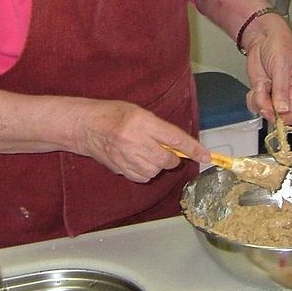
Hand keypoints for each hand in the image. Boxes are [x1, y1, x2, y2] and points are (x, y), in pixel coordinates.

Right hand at [74, 99, 210, 182]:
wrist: (86, 126)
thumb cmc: (114, 114)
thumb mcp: (140, 112)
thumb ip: (159, 128)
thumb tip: (179, 145)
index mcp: (142, 122)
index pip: (175, 139)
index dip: (193, 149)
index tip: (206, 156)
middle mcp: (135, 141)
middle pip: (166, 159)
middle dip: (172, 158)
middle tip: (167, 151)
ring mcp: (126, 157)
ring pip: (155, 171)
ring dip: (158, 165)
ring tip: (147, 152)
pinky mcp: (120, 169)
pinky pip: (142, 177)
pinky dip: (146, 172)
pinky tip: (138, 160)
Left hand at [243, 13, 291, 122]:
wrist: (263, 38)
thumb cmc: (279, 47)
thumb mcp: (281, 67)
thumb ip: (281, 89)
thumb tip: (283, 111)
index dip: (284, 117)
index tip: (272, 109)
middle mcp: (290, 97)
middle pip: (280, 117)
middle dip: (268, 108)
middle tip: (262, 91)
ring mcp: (276, 97)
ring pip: (266, 113)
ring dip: (259, 102)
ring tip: (261, 84)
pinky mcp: (263, 94)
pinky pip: (256, 107)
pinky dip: (252, 100)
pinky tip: (256, 87)